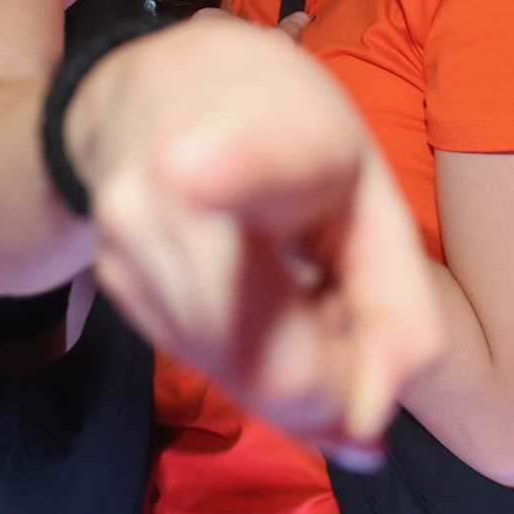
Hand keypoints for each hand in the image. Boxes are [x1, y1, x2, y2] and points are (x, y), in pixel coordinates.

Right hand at [65, 15, 441, 454]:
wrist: (164, 87)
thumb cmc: (291, 131)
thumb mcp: (373, 192)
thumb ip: (399, 306)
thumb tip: (368, 427)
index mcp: (255, 134)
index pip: (232, 156)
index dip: (228, 168)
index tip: (195, 166)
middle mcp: (168, 187)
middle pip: (260, 354)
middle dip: (332, 387)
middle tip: (364, 342)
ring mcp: (128, 240)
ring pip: (230, 373)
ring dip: (290, 376)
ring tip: (312, 297)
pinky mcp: (113, 280)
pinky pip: (199, 360)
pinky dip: (246, 359)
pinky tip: (261, 298)